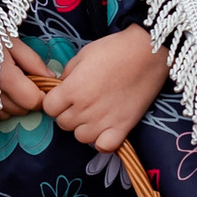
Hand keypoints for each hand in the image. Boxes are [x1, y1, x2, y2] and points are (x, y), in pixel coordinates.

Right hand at [0, 37, 54, 118]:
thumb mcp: (10, 40)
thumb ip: (32, 61)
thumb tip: (50, 78)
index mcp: (2, 72)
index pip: (31, 99)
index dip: (41, 95)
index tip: (41, 85)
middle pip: (20, 109)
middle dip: (27, 99)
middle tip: (24, 82)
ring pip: (6, 114)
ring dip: (13, 104)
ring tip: (9, 85)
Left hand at [41, 24, 170, 151]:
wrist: (147, 52)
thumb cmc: (114, 49)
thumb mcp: (83, 55)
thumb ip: (67, 73)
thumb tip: (61, 87)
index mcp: (72, 89)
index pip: (49, 108)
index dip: (54, 101)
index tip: (64, 95)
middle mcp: (84, 109)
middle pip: (63, 123)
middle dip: (68, 113)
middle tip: (82, 101)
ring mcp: (103, 121)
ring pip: (81, 137)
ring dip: (84, 127)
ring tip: (95, 113)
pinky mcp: (122, 128)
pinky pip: (103, 147)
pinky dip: (102, 141)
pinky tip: (106, 129)